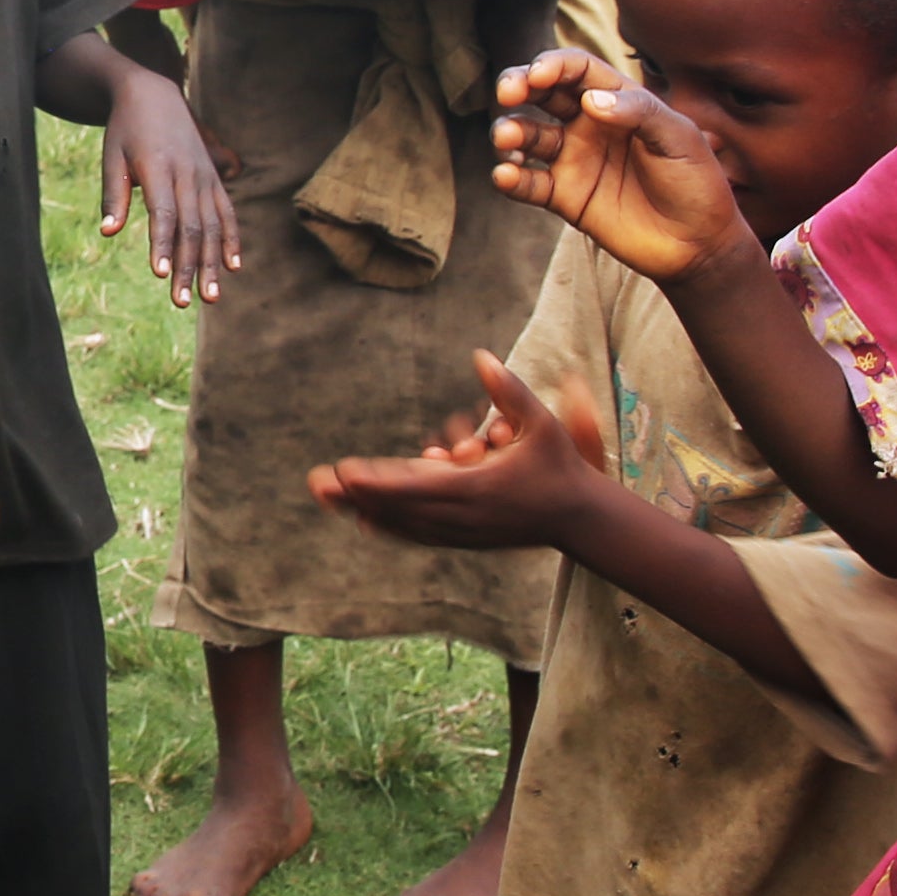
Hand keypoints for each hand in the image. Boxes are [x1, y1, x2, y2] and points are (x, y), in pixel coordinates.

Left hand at [94, 77, 239, 305]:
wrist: (154, 95)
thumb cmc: (125, 130)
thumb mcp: (112, 156)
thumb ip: (114, 194)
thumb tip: (107, 232)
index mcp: (159, 168)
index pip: (164, 214)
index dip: (163, 244)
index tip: (160, 274)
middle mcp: (188, 174)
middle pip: (192, 228)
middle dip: (187, 267)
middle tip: (181, 302)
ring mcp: (205, 177)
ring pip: (213, 226)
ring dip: (211, 263)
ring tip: (210, 297)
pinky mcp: (214, 179)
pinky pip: (227, 213)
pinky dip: (231, 239)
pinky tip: (233, 267)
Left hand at [309, 351, 613, 552]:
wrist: (580, 519)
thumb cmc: (560, 466)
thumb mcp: (541, 424)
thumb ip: (510, 391)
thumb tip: (482, 355)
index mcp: (477, 488)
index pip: (417, 487)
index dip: (378, 482)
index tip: (345, 473)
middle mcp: (463, 516)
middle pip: (399, 509)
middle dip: (356, 497)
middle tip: (316, 484)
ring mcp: (462, 532)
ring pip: (403, 525)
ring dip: (365, 511)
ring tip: (328, 498)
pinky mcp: (465, 540)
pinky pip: (419, 535)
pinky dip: (390, 527)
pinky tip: (364, 520)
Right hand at [489, 51, 746, 277]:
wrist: (699, 244)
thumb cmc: (697, 183)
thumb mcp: (680, 138)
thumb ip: (640, 112)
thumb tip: (590, 99)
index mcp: (618, 101)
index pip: (577, 69)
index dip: (553, 65)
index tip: (538, 76)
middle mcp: (590, 124)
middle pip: (542, 93)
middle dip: (517, 86)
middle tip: (506, 95)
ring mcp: (574, 160)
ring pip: (527, 135)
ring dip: (509, 132)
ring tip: (507, 141)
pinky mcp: (564, 197)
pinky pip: (528, 183)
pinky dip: (510, 178)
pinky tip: (506, 175)